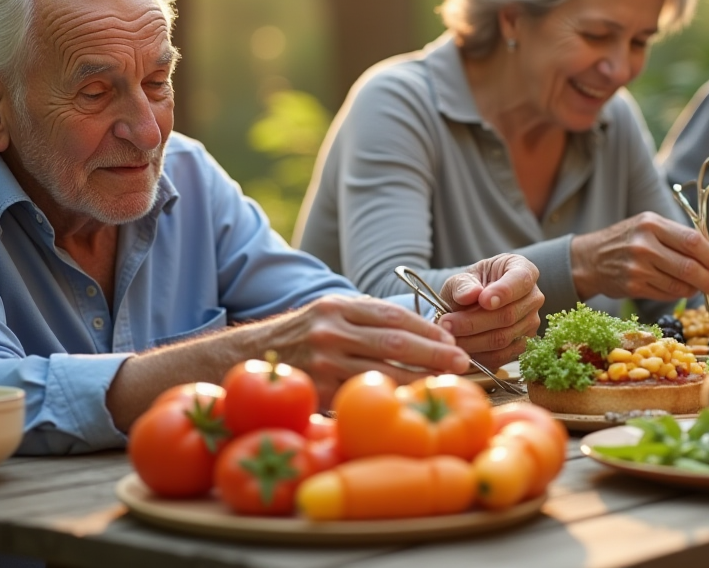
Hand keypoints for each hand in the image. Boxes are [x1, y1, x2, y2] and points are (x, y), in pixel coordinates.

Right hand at [261, 295, 469, 407]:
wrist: (246, 358)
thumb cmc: (299, 337)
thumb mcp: (327, 313)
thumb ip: (364, 318)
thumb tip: (420, 331)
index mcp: (338, 306)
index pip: (393, 315)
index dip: (427, 328)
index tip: (451, 338)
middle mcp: (331, 331)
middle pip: (395, 342)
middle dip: (434, 353)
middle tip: (461, 361)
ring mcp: (324, 363)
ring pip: (382, 372)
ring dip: (419, 379)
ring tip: (444, 384)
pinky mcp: (319, 391)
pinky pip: (362, 396)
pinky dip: (389, 399)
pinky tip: (409, 402)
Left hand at [436, 254, 543, 369]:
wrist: (472, 304)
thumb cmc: (471, 285)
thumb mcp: (462, 278)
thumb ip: (464, 284)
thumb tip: (470, 295)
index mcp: (523, 270)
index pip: (521, 280)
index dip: (503, 292)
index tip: (483, 301)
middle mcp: (533, 298)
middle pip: (509, 315)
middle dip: (474, 322)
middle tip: (447, 323)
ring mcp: (531, 324)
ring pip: (503, 338)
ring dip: (472, 341)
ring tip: (448, 335)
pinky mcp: (522, 346)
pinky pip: (501, 356)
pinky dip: (478, 355)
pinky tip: (459, 348)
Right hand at [570, 212, 708, 302]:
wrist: (589, 259)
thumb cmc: (624, 240)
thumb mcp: (646, 226)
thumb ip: (675, 236)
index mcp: (651, 224)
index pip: (691, 240)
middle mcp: (644, 245)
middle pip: (689, 266)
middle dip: (708, 278)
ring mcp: (638, 268)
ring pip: (680, 284)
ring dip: (695, 289)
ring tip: (699, 288)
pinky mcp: (634, 287)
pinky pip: (667, 294)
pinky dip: (679, 294)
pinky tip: (680, 290)